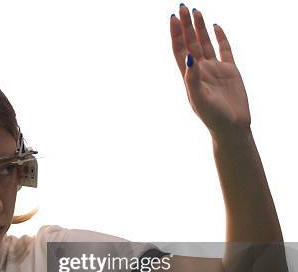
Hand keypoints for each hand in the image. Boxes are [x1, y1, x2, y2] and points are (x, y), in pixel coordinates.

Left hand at [171, 4, 250, 136]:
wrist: (231, 127)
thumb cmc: (212, 116)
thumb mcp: (199, 99)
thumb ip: (192, 79)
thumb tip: (189, 58)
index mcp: (189, 75)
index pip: (180, 50)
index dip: (175, 34)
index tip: (173, 18)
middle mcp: (200, 70)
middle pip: (191, 42)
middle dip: (186, 25)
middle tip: (182, 7)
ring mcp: (215, 69)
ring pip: (205, 43)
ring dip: (200, 28)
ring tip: (196, 11)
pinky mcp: (230, 70)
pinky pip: (225, 49)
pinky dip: (220, 37)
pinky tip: (215, 26)